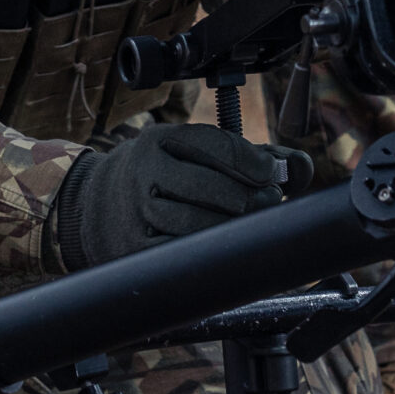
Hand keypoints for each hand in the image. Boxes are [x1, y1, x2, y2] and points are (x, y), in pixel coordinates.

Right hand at [55, 125, 310, 270]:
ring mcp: (138, 212)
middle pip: (212, 187)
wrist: (96, 204)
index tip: (274, 173)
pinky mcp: (137, 249)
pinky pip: (182, 252)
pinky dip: (210, 250)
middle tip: (270, 203)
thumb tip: (298, 167)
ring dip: (234, 228)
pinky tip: (224, 246)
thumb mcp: (193, 150)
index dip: (255, 162)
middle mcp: (146, 172)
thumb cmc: (163, 174)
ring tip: (250, 225)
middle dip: (252, 198)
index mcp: (162, 140)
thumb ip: (249, 155)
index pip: (218, 146)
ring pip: (198, 224)